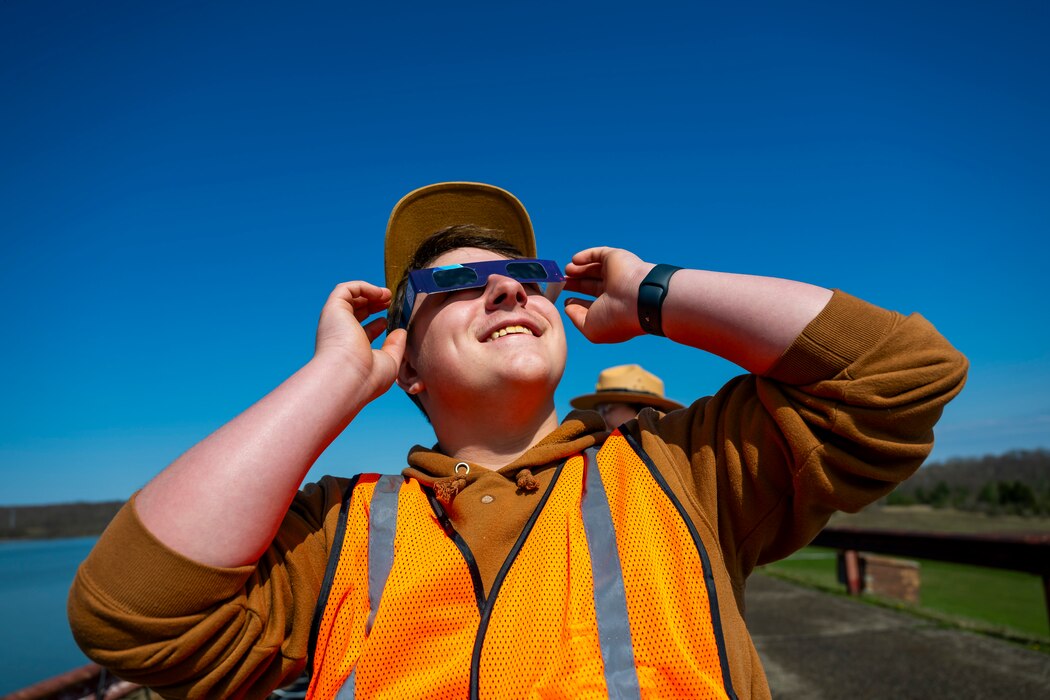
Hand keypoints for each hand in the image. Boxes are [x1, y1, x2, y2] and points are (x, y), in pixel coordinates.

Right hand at [314, 282, 406, 402]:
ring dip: (369, 292)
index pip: (361, 332)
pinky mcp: (333, 310)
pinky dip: (363, 287)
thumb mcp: (389, 361)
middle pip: (355, 312)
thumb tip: (401, 332)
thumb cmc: (368, 377)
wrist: (350, 377)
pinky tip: (379, 294)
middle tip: (390, 301)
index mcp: (350, 350)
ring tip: (387, 294)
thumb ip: (395, 346)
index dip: (377, 324)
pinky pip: (345, 289)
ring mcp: (335, 321)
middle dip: (373, 303)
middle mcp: (339, 334)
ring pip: (349, 298)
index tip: (388, 320)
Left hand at [563, 247, 653, 343]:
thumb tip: (568, 306)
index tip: (565, 300)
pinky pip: (599, 254)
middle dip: (575, 284)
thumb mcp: (590, 328)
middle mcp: (616, 291)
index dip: (578, 302)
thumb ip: (576, 318)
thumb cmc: (615, 318)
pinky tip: (574, 260)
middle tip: (560, 283)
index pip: (593, 304)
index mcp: (612, 309)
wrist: (639, 300)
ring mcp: (617, 274)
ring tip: (565, 271)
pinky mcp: (616, 258)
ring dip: (578, 269)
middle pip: (591, 285)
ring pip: (594, 268)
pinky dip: (585, 255)